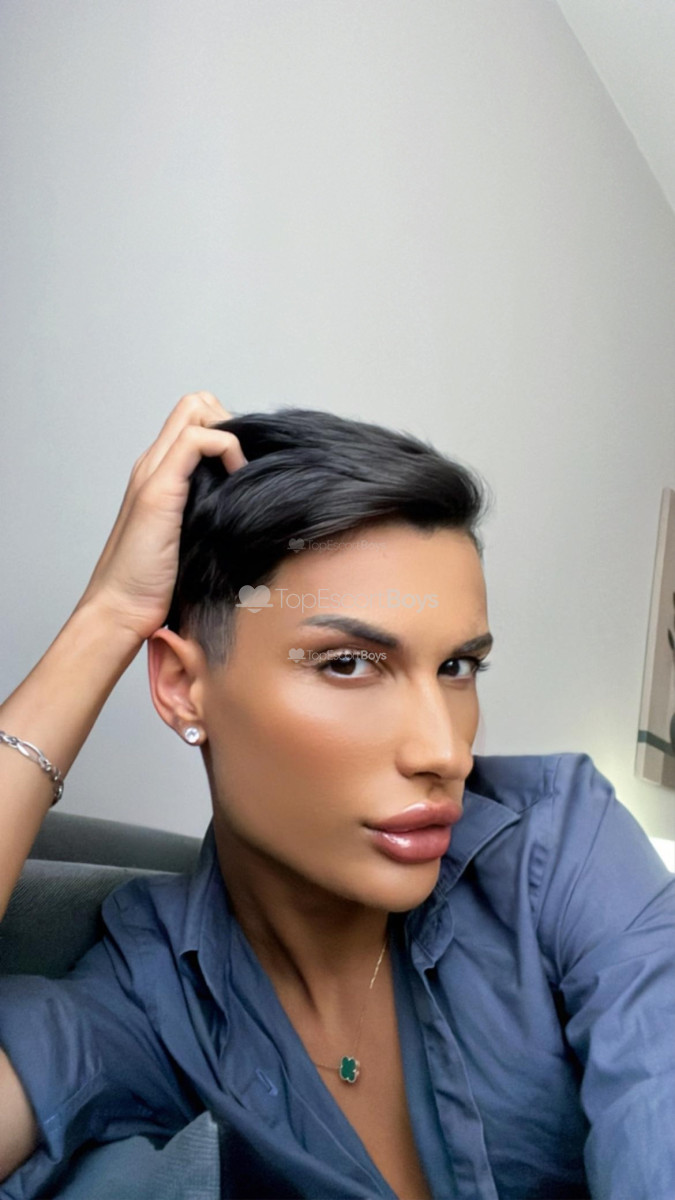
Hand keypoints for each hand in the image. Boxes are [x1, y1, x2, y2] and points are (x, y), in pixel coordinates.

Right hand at [76, 392, 247, 642]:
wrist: (121, 609)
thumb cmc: (155, 584)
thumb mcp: (194, 538)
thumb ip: (208, 513)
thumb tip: (250, 508)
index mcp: (160, 474)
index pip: (195, 420)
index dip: (228, 430)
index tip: (247, 469)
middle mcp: (153, 465)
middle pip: (195, 405)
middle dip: (231, 423)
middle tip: (245, 467)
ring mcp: (153, 473)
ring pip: (195, 411)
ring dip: (230, 432)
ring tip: (242, 475)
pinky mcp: (158, 489)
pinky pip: (196, 439)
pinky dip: (226, 448)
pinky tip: (237, 480)